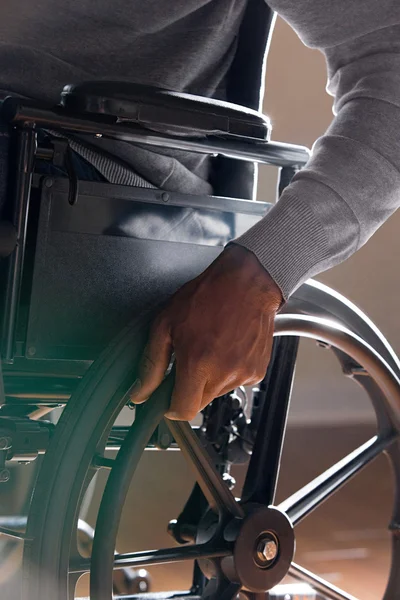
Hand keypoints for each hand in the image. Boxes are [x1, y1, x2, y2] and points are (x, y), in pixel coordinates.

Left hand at [130, 245, 282, 419]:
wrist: (247, 282)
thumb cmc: (207, 296)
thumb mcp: (166, 324)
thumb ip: (152, 363)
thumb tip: (140, 393)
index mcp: (198, 364)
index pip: (183, 411)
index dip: (171, 406)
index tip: (167, 395)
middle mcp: (223, 374)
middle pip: (199, 402)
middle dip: (189, 388)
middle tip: (188, 359)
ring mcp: (244, 374)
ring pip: (217, 392)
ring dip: (210, 378)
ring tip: (210, 346)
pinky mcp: (258, 371)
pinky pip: (235, 382)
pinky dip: (228, 371)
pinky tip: (226, 347)